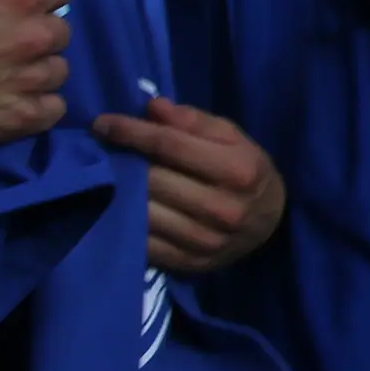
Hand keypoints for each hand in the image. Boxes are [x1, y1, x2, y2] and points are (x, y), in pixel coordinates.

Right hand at [0, 0, 72, 155]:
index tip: (20, 8)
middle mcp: (33, 37)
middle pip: (61, 33)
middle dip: (36, 36)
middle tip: (1, 46)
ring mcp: (29, 81)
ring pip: (58, 72)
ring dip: (36, 73)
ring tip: (2, 78)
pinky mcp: (22, 120)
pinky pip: (54, 109)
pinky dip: (36, 107)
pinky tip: (9, 104)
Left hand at [99, 97, 286, 274]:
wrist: (268, 224)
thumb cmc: (245, 170)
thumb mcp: (232, 138)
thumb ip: (194, 121)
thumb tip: (152, 107)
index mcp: (238, 170)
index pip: (170, 144)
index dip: (131, 131)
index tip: (102, 122)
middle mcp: (223, 208)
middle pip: (153, 179)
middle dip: (122, 160)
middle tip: (104, 151)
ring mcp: (205, 240)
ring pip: (144, 212)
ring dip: (120, 192)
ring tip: (109, 178)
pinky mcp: (188, 263)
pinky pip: (143, 242)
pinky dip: (126, 222)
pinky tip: (122, 206)